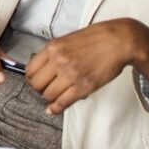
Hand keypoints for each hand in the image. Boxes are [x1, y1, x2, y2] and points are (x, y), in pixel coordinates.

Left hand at [24, 20, 146, 114]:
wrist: (119, 41)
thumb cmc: (96, 38)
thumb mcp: (68, 40)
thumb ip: (54, 53)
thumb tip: (43, 68)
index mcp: (53, 48)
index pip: (30, 70)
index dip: (31, 78)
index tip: (36, 81)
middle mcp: (59, 61)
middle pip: (36, 84)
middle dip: (39, 89)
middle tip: (46, 89)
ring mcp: (71, 75)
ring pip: (48, 95)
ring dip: (50, 97)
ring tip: (56, 94)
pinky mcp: (84, 87)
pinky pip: (63, 102)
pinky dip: (56, 108)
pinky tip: (54, 109)